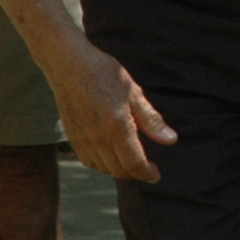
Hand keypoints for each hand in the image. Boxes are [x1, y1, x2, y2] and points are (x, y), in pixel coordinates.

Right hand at [52, 41, 176, 181]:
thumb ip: (151, 120)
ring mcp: (83, 139)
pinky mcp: (72, 136)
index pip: (134, 163)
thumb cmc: (103, 73)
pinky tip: (109, 154)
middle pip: (119, 170)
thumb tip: (170, 140)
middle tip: (146, 167)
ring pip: (103, 168)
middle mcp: (98, 138)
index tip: (155, 175)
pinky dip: (101, 164)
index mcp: (117, 126)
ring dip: (118, 169)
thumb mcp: (133, 92)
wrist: (69, 64)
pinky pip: (88, 160)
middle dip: (135, 173)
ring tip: (129, 160)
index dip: (147, 173)